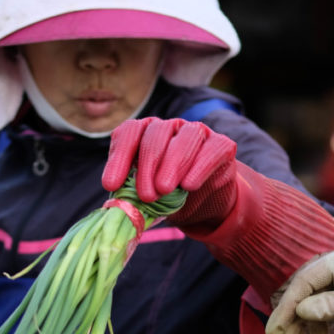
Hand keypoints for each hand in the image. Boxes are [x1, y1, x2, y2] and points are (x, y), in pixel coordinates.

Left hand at [102, 118, 238, 229]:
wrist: (203, 206)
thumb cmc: (167, 197)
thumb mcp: (146, 196)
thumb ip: (132, 194)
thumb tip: (117, 206)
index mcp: (145, 133)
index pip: (129, 133)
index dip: (119, 158)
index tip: (112, 185)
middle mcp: (170, 127)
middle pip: (156, 135)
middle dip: (147, 165)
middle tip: (146, 196)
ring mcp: (197, 133)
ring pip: (185, 139)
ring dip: (172, 165)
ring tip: (164, 190)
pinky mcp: (221, 145)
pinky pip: (211, 150)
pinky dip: (199, 168)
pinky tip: (189, 185)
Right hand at [265, 244, 333, 333]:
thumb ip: (333, 306)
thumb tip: (300, 312)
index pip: (305, 282)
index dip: (287, 307)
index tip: (275, 331)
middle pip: (303, 296)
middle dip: (290, 324)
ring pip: (310, 305)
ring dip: (300, 330)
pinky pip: (321, 310)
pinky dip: (316, 328)